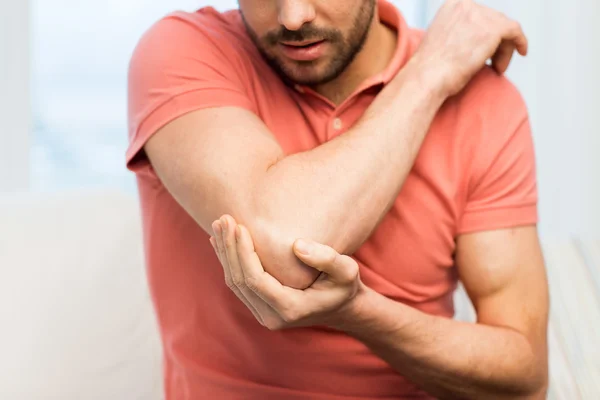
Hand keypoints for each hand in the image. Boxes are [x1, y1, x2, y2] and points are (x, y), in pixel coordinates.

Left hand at [210, 215, 363, 329]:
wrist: (342, 308)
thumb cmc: (345, 286)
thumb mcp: (347, 271)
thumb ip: (327, 258)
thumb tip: (296, 244)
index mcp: (290, 309)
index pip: (255, 279)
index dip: (243, 252)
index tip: (239, 226)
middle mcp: (272, 317)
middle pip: (239, 281)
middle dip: (229, 248)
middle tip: (223, 219)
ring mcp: (263, 314)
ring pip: (234, 283)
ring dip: (224, 253)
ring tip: (219, 225)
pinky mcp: (259, 307)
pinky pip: (238, 284)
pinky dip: (228, 261)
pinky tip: (221, 241)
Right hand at [412, 0, 527, 96]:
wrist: (427, 77)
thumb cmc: (430, 69)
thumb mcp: (442, 40)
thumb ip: (459, 33)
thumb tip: (476, 41)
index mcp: (452, 5)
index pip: (479, 15)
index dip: (486, 32)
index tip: (488, 48)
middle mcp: (467, 5)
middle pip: (493, 20)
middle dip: (495, 43)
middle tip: (492, 64)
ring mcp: (480, 15)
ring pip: (504, 29)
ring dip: (503, 49)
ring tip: (496, 68)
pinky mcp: (493, 29)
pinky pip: (515, 31)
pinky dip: (520, 42)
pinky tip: (522, 52)